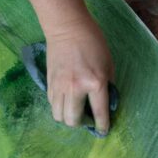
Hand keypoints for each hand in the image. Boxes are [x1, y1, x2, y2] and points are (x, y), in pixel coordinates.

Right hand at [43, 15, 115, 134]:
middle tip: (88, 119)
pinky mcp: (49, 82)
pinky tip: (66, 100)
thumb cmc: (93, 42)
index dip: (102, 125)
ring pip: (59, 116)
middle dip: (82, 124)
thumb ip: (108, 85)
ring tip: (75, 110)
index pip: (99, 113)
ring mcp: (60, 86)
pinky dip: (60, 107)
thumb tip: (105, 103)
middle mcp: (75, 88)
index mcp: (95, 83)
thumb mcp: (108, 64)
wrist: (67, 27)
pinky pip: (52, 104)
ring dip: (68, 117)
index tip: (103, 130)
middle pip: (73, 120)